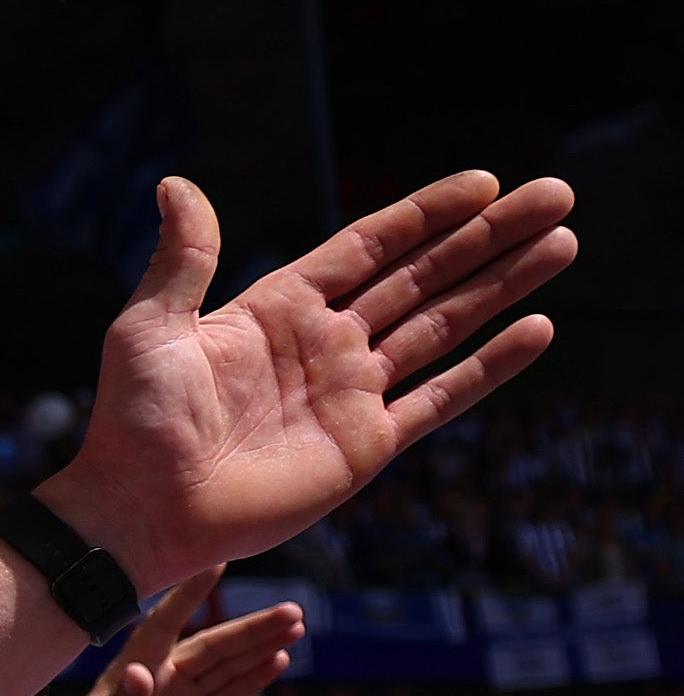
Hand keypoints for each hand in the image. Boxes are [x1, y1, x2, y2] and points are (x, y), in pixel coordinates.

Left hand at [0, 573, 300, 695]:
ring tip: (296, 627)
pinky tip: (279, 662)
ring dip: (258, 649)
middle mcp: (153, 682)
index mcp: (127, 675)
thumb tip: (141, 673)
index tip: (217, 565)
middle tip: (293, 611)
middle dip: (249, 629)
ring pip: (223, 668)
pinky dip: (251, 680)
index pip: (162, 626)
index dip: (188, 597)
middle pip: (209, 647)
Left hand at [44, 170, 574, 589]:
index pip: (370, 246)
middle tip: (555, 196)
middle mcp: (325, 344)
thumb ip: (182, 259)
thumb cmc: (132, 424)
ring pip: (446, 326)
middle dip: (488, 237)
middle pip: (425, 276)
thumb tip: (176, 183)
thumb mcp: (149, 329)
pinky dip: (490, 366)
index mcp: (279, 308)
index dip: (427, 215)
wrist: (138, 512)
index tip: (484, 183)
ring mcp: (351, 394)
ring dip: (504, 285)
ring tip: (562, 244)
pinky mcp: (366, 445)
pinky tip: (538, 331)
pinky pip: (441, 398)